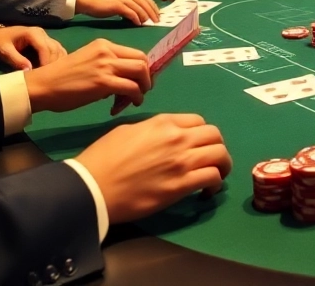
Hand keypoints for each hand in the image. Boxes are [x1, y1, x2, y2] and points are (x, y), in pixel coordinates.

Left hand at [0, 26, 65, 70]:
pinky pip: (57, 49)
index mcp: (32, 33)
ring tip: (53, 74)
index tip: (45, 74)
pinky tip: (56, 68)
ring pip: (58, 48)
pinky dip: (59, 58)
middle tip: (49, 77)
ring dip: (58, 61)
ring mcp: (46, 36)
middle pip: (54, 48)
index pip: (44, 47)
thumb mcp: (5, 51)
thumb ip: (16, 60)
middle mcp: (42, 33)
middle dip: (53, 63)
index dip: (46, 61)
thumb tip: (29, 70)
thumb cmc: (1, 42)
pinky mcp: (47, 41)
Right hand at [23, 39, 152, 113]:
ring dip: (143, 88)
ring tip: (133, 99)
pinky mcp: (104, 81)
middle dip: (146, 78)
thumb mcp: (88, 62)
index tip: (139, 82)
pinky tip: (126, 105)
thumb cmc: (62, 78)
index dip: (142, 69)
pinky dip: (135, 97)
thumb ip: (107, 65)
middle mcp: (108, 51)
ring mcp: (106, 65)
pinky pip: (132, 88)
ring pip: (141, 72)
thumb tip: (125, 80)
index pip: (135, 53)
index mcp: (104, 45)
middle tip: (140, 91)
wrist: (42, 85)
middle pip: (142, 61)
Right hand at [75, 113, 231, 224]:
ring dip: (222, 165)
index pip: (198, 122)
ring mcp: (182, 161)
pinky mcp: (181, 185)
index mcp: (163, 123)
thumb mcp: (128, 130)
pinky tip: (206, 191)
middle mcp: (178, 138)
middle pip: (215, 136)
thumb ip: (152, 129)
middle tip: (210, 160)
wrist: (92, 186)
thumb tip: (164, 136)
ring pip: (221, 155)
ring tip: (215, 176)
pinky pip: (213, 177)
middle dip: (216, 147)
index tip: (198, 146)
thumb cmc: (103, 158)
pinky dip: (215, 184)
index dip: (201, 134)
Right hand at [76, 0, 160, 24]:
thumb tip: (139, 15)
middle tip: (157, 22)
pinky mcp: (118, 5)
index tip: (158, 16)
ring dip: (145, 17)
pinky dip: (136, 19)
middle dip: (153, 14)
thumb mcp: (119, 0)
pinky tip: (138, 24)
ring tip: (147, 24)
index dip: (154, 8)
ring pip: (141, 9)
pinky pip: (132, 13)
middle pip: (147, 4)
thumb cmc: (102, 2)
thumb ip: (130, 4)